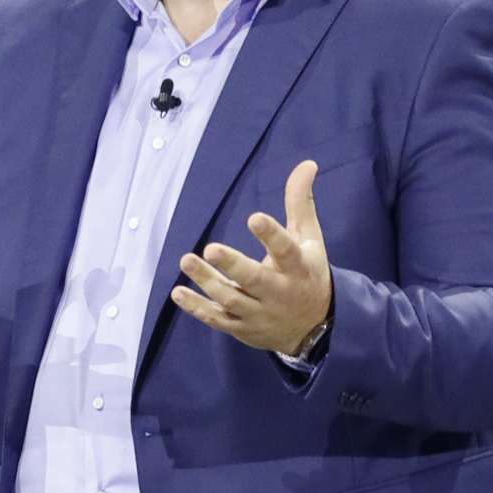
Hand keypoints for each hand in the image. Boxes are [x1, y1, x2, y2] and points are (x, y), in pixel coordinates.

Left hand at [169, 159, 335, 355]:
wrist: (314, 329)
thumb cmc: (307, 274)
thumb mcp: (309, 239)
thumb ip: (300, 202)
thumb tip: (307, 163)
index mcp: (298, 268)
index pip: (286, 251)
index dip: (271, 235)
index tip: (255, 218)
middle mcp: (279, 293)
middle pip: (255, 280)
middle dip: (233, 266)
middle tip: (211, 249)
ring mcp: (260, 314)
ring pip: (232, 299)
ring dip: (207, 282)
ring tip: (186, 260)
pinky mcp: (242, 328)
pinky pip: (218, 320)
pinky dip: (197, 309)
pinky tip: (178, 293)